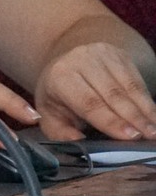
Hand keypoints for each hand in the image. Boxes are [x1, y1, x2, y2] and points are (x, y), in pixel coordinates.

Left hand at [33, 42, 155, 139]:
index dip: (112, 120)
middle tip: (151, 137)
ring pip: (130, 87)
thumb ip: (60, 131)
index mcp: (61, 76)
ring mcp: (102, 54)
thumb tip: (77, 142)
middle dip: (135, 118)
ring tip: (155, 130)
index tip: (131, 136)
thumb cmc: (60, 95)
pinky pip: (138, 81)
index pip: (89, 102)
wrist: (66, 64)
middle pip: (113, 94)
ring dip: (146, 110)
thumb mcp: (50, 113)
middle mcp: (82, 60)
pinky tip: (153, 116)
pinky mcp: (120, 55)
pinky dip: (147, 101)